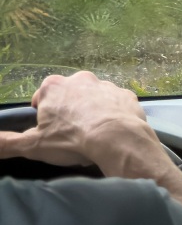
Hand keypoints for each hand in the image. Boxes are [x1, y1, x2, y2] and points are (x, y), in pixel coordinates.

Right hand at [0, 71, 147, 165]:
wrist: (117, 138)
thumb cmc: (72, 140)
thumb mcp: (33, 145)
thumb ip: (6, 143)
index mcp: (53, 87)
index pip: (42, 98)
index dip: (45, 116)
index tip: (51, 131)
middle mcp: (79, 79)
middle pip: (68, 95)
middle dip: (69, 111)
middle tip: (72, 134)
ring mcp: (106, 85)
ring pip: (94, 98)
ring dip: (92, 111)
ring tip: (93, 134)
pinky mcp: (126, 94)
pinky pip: (116, 103)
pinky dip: (114, 114)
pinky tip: (113, 130)